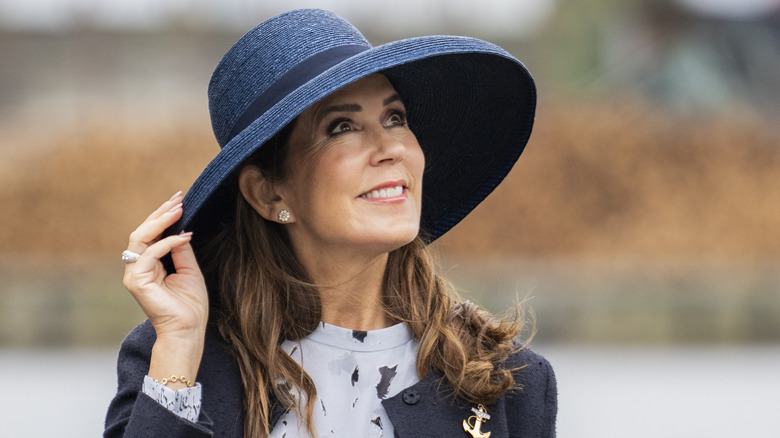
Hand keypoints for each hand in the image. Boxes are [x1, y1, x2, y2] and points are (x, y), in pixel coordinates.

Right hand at [122, 191, 208, 384]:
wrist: (188, 329)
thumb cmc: (190, 305)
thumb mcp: (189, 270)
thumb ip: (181, 249)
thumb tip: (181, 228)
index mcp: (149, 264)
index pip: (151, 233)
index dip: (164, 216)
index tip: (180, 199)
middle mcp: (137, 267)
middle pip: (142, 231)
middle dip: (161, 213)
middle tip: (178, 198)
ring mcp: (134, 274)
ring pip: (140, 238)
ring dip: (161, 221)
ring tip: (179, 209)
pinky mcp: (136, 281)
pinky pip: (149, 254)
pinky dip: (167, 243)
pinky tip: (184, 236)